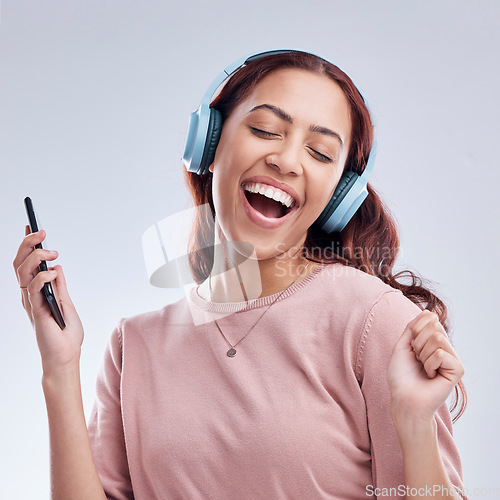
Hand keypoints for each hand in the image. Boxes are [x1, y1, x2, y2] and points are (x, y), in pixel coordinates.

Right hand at [13, 226, 83, 375]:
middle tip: (42, 233)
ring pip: (22, 272)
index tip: (32, 227)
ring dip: (36, 257)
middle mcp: (29, 295)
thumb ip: (59, 285)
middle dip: (29, 244)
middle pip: (19, 264)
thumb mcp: (65, 302)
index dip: (27, 245)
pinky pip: (33, 288)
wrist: (66, 356)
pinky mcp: (36, 310)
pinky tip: (53, 273)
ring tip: (52, 251)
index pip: (27, 264)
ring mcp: (31, 302)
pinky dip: (42, 277)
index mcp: (36, 292)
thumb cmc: (66, 333)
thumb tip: (57, 266)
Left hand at [387, 309, 464, 421]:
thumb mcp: (402, 345)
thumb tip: (428, 312)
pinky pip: (441, 353)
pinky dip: (430, 364)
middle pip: (433, 327)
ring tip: (424, 369)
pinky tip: (431, 376)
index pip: (429, 319)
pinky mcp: (458, 370)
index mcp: (433, 342)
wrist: (403, 398)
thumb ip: (413, 327)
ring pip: (437, 338)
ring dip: (423, 354)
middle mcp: (445, 348)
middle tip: (417, 361)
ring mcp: (453, 359)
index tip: (411, 348)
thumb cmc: (401, 376)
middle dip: (418, 343)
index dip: (414, 330)